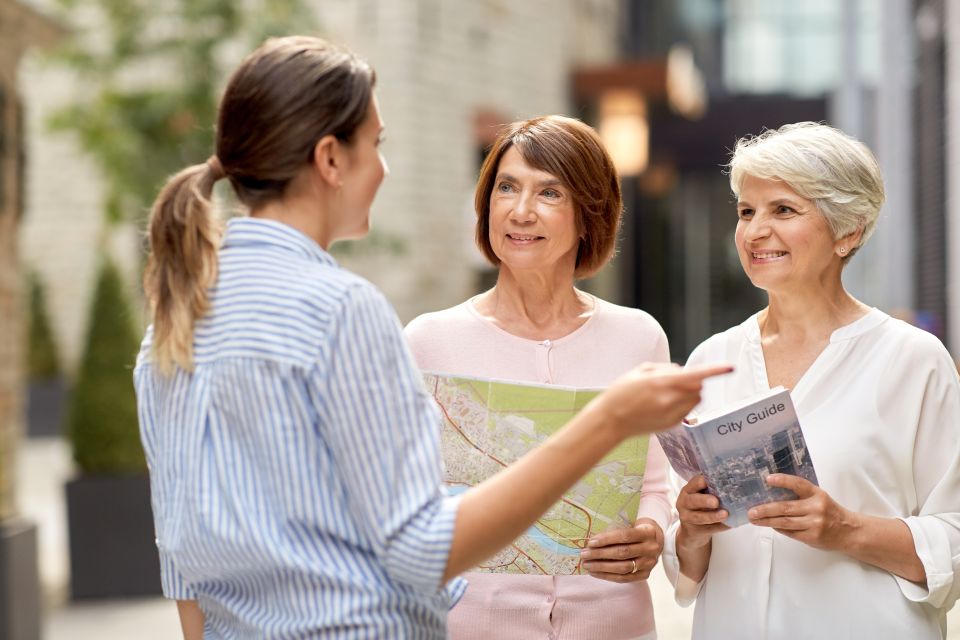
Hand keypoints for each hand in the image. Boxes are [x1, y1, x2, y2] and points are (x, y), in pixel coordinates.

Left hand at [580, 518, 663, 581]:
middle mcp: (650, 549)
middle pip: (622, 553)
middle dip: (600, 554)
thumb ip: (617, 529)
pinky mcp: (645, 575)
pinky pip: (624, 578)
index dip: (607, 539)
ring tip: (587, 565)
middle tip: (584, 554)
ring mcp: (649, 564)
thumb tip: (592, 539)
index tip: (591, 542)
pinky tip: (596, 573)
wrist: (657, 540)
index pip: (625, 536)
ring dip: (602, 567)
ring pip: (623, 568)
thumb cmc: (638, 529)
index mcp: (647, 532)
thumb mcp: (632, 524)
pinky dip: (608, 576)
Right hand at [601, 362, 732, 436]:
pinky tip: (663, 406)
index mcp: (661, 382)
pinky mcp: (671, 425)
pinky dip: (682, 405)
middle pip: (698, 387)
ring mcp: (671, 414)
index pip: (695, 375)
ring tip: (667, 394)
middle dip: (693, 382)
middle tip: (673, 381)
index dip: (715, 370)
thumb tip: (683, 371)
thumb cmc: (621, 393)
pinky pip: (687, 411)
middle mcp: (669, 399)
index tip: (730, 367)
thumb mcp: (639, 372)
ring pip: (695, 400)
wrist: (610, 420)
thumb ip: (664, 368)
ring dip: (690, 394)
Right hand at [676, 475, 728, 550]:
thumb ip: (712, 489)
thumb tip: (735, 484)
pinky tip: (729, 524)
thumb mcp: (702, 494)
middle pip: (692, 500)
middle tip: (716, 502)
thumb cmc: (702, 506)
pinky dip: (719, 527)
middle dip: (704, 500)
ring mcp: (687, 517)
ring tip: (725, 514)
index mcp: (688, 490)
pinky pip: (708, 529)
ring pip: (698, 517)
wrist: (693, 528)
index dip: (703, 481)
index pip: (695, 482)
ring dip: (712, 516)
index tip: (716, 480)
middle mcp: (684, 502)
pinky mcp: (694, 530)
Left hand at [748, 474, 859, 551]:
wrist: (849, 532)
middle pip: (785, 507)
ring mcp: (814, 523)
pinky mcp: (812, 537)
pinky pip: (790, 533)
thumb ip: (801, 496)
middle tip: (751, 511)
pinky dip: (778, 529)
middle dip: (765, 509)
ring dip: (767, 521)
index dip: (783, 481)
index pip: (798, 484)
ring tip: (754, 519)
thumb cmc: (829, 512)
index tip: (768, 479)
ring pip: (785, 522)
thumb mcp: (819, 498)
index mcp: (817, 494)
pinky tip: (769, 525)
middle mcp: (816, 508)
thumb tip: (773, 494)